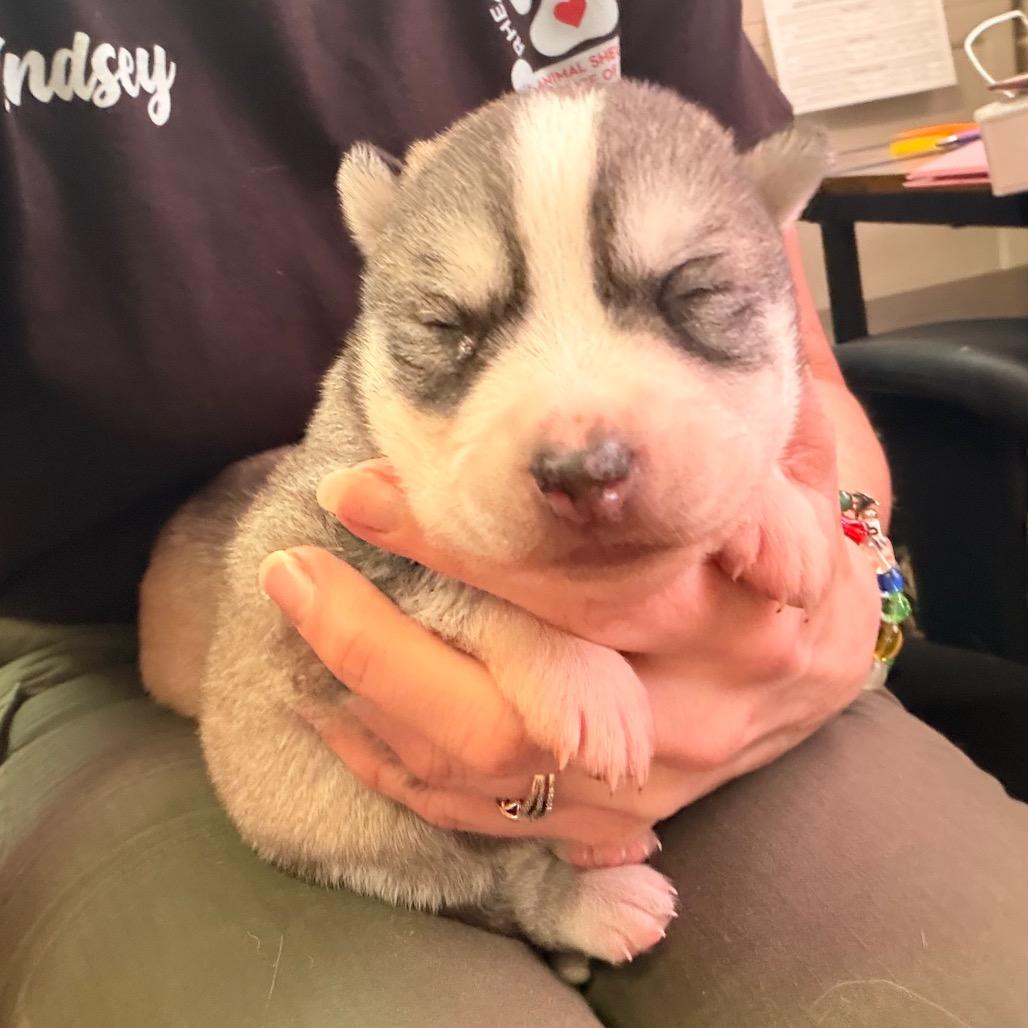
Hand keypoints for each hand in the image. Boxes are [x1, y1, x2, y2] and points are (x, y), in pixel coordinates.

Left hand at [260, 373, 881, 861]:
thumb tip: (748, 246)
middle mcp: (709, 695)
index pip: (626, 557)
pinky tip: (329, 707)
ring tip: (298, 604)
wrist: (829, 670)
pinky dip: (401, 768)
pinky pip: (488, 814)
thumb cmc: (814, 550)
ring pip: (499, 751)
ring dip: (383, 685)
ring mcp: (654, 772)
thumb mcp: (821, 454)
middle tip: (321, 535)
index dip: (500, 527)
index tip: (399, 474)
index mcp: (769, 598)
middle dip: (423, 594)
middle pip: (553, 650)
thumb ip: (772, 370)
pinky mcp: (613, 817)